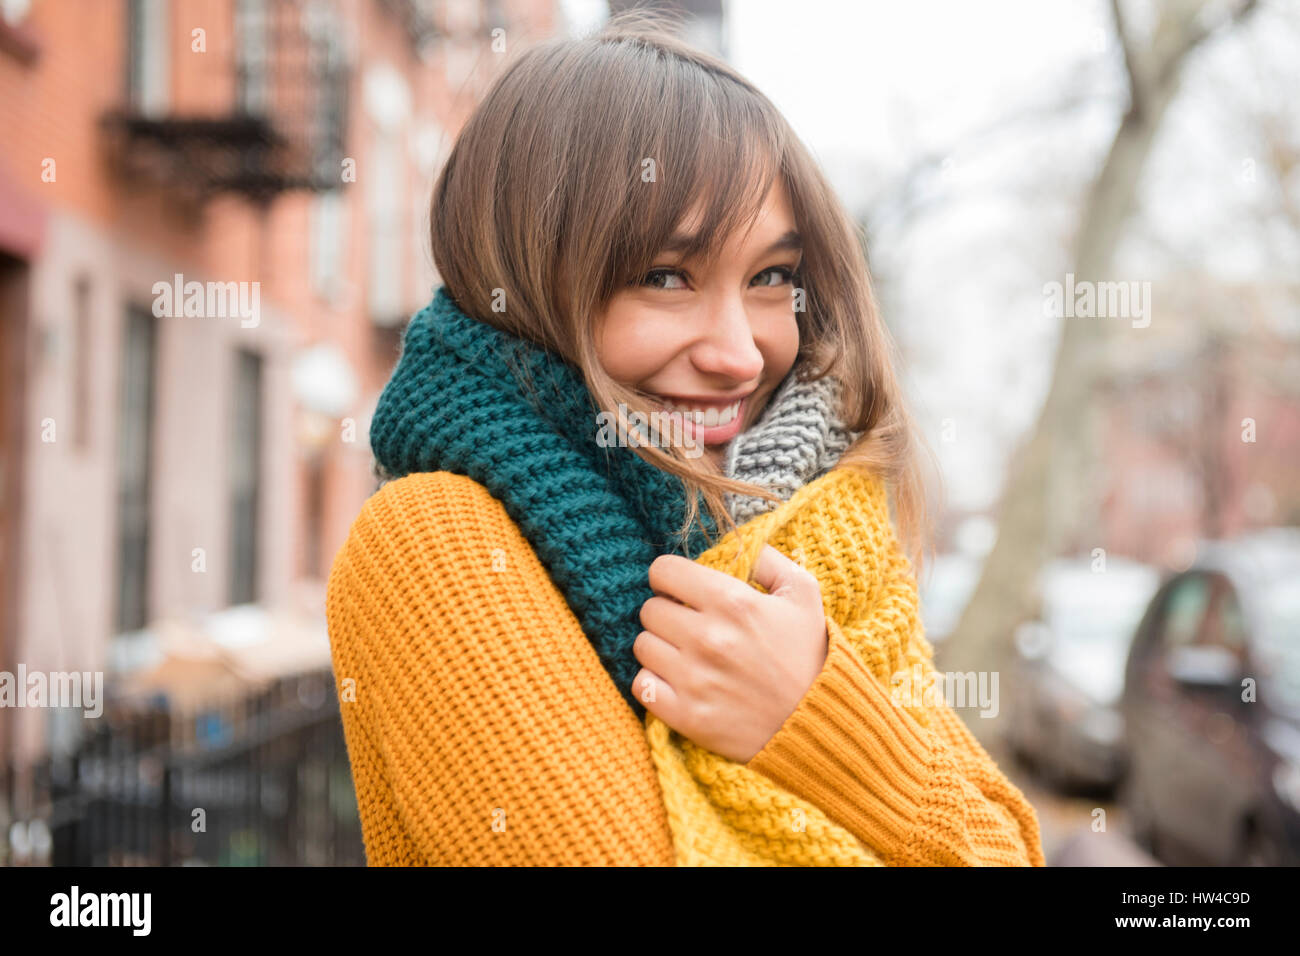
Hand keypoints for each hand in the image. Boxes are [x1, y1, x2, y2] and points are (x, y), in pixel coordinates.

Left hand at [632, 545, 828, 762]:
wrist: (817, 722)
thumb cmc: (808, 655)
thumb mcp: (802, 593)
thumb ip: (766, 558)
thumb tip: (732, 544)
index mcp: (732, 602)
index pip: (662, 570)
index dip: (671, 577)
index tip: (683, 590)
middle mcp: (707, 638)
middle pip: (649, 609)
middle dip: (667, 612)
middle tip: (690, 625)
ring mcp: (694, 679)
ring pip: (642, 645)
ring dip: (660, 647)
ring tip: (687, 655)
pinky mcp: (686, 715)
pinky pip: (641, 685)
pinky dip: (654, 682)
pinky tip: (678, 682)